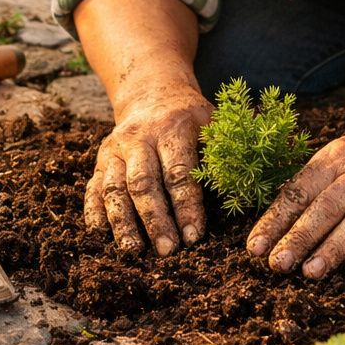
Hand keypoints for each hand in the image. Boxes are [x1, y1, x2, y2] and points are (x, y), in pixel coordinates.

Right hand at [84, 88, 210, 255]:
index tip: (194, 237)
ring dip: (123, 222)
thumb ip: (224, 152)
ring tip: (133, 251)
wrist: (152, 94)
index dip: (186, 207)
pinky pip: (93, 189)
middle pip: (143, 183)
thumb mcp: (212, 123)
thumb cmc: (191, 118)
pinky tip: (100, 236)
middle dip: (155, 220)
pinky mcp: (100, 161)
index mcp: (172, 129)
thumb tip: (251, 184)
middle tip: (167, 251)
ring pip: (114, 188)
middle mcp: (139, 138)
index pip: (179, 173)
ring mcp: (115, 150)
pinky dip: (94, 213)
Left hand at [246, 112, 344, 278]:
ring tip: (311, 272)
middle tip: (277, 265)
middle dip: (299, 237)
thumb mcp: (341, 152)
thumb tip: (275, 220)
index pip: (300, 191)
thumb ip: (313, 181)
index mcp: (336, 158)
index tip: (255, 248)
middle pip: (326, 208)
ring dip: (335, 247)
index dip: (276, 220)